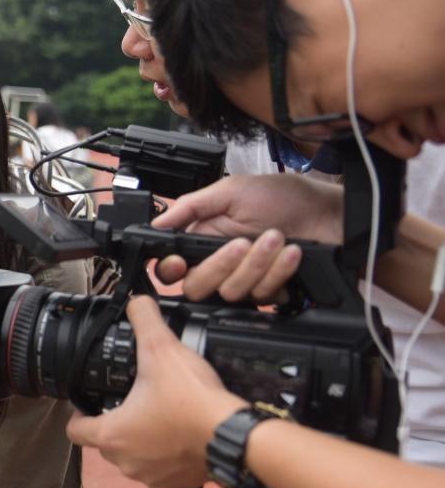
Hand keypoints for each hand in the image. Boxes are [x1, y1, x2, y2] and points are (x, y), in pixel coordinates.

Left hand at [66, 297, 245, 487]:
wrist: (235, 435)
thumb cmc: (193, 400)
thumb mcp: (161, 350)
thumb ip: (145, 321)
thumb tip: (137, 304)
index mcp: (112, 435)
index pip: (75, 430)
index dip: (78, 414)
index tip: (89, 402)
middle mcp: (126, 462)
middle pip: (106, 443)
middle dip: (116, 423)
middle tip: (133, 401)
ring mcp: (152, 477)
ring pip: (135, 458)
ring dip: (142, 440)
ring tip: (159, 415)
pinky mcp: (178, 483)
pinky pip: (162, 470)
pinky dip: (168, 455)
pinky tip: (181, 433)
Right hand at [151, 174, 341, 301]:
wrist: (331, 214)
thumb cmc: (285, 197)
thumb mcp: (232, 191)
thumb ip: (191, 206)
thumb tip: (156, 223)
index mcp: (203, 237)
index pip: (172, 266)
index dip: (171, 269)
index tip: (179, 263)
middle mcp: (220, 262)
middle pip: (197, 286)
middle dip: (220, 266)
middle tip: (241, 243)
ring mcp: (245, 279)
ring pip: (232, 292)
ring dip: (256, 265)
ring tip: (276, 238)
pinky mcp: (270, 290)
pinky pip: (262, 296)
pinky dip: (278, 273)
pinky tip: (292, 254)